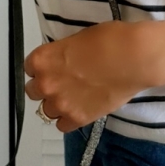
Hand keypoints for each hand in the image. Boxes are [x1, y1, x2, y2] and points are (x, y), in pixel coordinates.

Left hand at [24, 20, 164, 131]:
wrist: (134, 58)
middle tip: (64, 85)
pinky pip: (62, 126)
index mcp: (41, 60)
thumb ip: (61, 55)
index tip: (54, 70)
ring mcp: (60, 103)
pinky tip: (80, 111)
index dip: (43, 70)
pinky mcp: (77, 118)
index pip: (30, 69)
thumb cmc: (109, 40)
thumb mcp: (75, 39)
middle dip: (47, 88)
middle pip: (34, 91)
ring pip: (46, 111)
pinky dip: (69, 120)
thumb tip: (62, 61)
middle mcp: (45, 83)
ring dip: (57, 106)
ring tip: (74, 99)